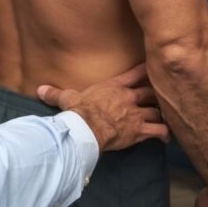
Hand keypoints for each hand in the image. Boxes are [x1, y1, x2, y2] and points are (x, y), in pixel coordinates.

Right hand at [37, 64, 169, 150]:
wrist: (86, 128)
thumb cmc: (79, 111)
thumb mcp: (67, 98)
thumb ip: (56, 93)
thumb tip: (40, 89)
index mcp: (115, 87)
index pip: (136, 74)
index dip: (147, 71)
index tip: (156, 68)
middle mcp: (129, 98)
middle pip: (151, 92)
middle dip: (158, 95)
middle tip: (163, 97)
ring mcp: (136, 114)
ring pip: (158, 111)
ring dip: (163, 114)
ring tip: (167, 117)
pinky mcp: (140, 130)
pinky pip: (159, 131)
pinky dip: (165, 134)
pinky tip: (167, 138)